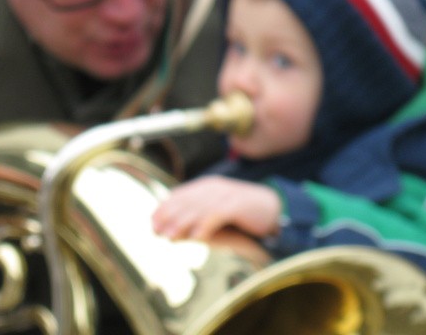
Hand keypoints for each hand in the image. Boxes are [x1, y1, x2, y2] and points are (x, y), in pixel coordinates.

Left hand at [152, 175, 281, 240]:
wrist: (274, 212)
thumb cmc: (241, 220)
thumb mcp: (214, 223)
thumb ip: (194, 226)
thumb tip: (169, 235)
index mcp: (207, 187)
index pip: (180, 195)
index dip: (164, 208)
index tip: (152, 223)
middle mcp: (214, 188)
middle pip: (186, 201)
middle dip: (169, 217)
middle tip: (156, 232)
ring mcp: (226, 194)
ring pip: (199, 208)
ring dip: (182, 223)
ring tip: (169, 237)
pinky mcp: (238, 204)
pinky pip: (218, 215)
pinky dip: (205, 225)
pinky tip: (196, 237)